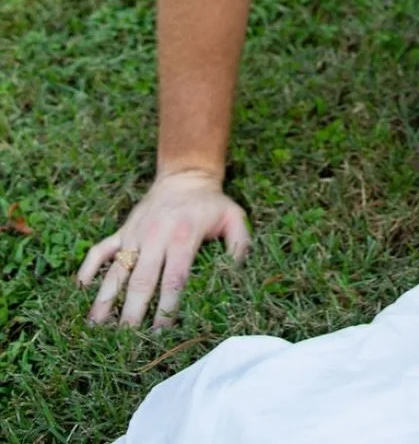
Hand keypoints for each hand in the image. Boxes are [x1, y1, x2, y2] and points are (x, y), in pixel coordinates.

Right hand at [76, 170, 250, 328]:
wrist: (186, 176)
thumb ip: (240, 245)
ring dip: (105, 298)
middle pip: (141, 280)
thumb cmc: (211, 203)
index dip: (167, 307)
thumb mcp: (234, 218)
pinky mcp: (123, 230)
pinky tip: (79, 289)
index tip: (160, 333)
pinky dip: (88, 268)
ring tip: (95, 325)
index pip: (173, 279)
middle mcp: (155, 236)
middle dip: (132, 312)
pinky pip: (101, 250)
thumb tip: (237, 276)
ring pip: (116, 269)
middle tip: (125, 341)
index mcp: (183, 236)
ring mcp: (135, 234)